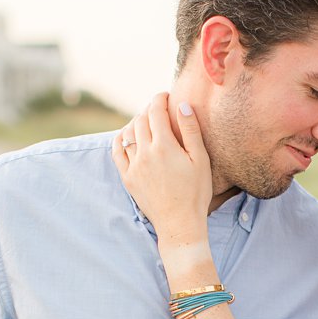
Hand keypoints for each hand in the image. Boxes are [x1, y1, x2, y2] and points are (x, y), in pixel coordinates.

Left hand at [112, 94, 213, 249]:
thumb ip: (190, 130)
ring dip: (135, 122)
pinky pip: (117, 152)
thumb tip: (182, 105)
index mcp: (164, 146)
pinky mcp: (127, 178)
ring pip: (127, 133)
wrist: (179, 223)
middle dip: (149, 109)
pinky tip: (127, 136)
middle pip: (140, 120)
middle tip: (159, 108)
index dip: (159, 98)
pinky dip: (120, 139)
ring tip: (146, 121)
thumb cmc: (195, 192)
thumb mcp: (200, 159)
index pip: (155, 111)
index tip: (165, 95)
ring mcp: (133, 166)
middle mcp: (144, 153)